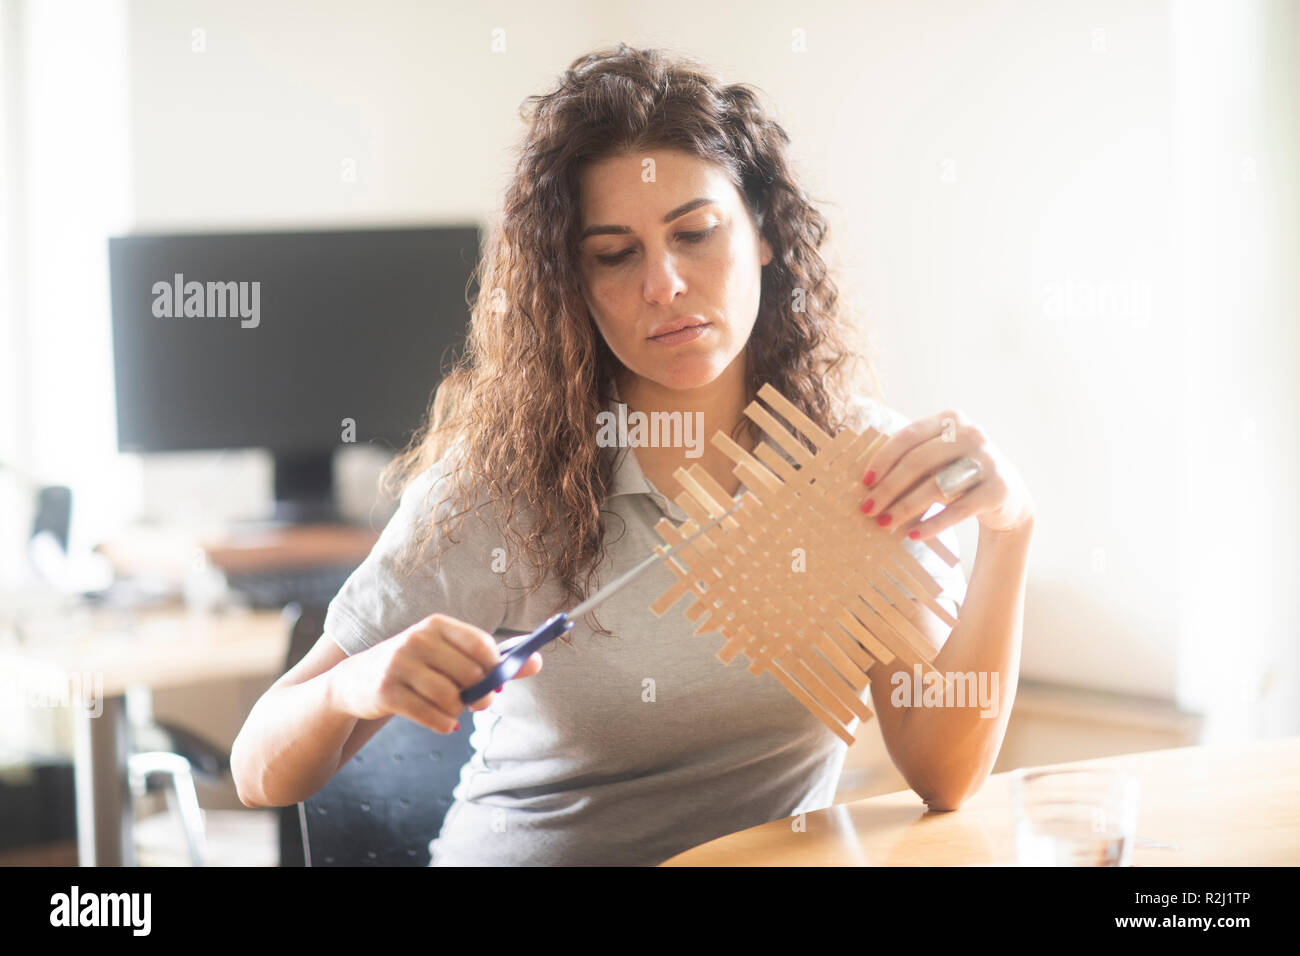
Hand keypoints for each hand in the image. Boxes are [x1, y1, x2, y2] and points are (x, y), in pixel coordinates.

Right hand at [330, 613, 542, 733]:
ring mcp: (398, 665)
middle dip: (482, 694)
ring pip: (451, 698)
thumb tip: (538, 663)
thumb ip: (494, 659)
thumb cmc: (416, 667)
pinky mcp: (386, 692)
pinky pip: (432, 716)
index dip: (496, 667)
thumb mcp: (449, 655)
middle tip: (480, 701)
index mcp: (436, 625)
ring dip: (459, 712)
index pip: (481, 644)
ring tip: (454, 710)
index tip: (496, 679)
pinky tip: (444, 723)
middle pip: (470, 674)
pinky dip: (445, 725)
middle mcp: (416, 640)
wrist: (355, 682)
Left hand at [858, 408, 1033, 540]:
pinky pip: (958, 510)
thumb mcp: (937, 459)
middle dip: (888, 488)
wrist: (1007, 495)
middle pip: (919, 462)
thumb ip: (909, 460)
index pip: (908, 436)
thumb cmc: (958, 473)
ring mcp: (987, 461)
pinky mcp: (998, 489)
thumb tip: (867, 485)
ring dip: (905, 508)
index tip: (865, 482)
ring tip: (884, 524)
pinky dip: (933, 524)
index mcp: (950, 419)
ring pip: (936, 486)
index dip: (883, 459)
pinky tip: (913, 535)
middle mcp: (971, 434)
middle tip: (867, 509)